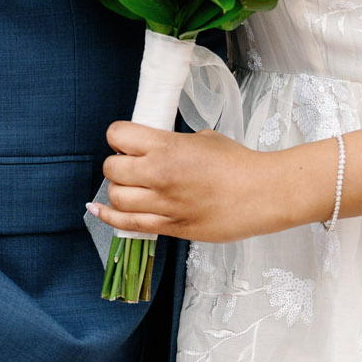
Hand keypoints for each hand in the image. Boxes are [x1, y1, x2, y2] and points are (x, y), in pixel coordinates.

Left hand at [91, 123, 325, 244]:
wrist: (262, 193)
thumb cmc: (238, 162)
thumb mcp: (204, 138)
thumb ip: (175, 144)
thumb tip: (159, 149)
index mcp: (166, 146)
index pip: (118, 135)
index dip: (119, 136)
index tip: (126, 140)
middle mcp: (158, 174)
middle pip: (111, 168)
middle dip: (116, 164)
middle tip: (129, 164)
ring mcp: (162, 203)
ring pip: (116, 198)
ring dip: (117, 190)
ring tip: (128, 186)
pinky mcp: (170, 227)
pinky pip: (128, 225)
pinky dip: (109, 217)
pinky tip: (100, 210)